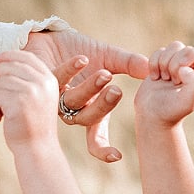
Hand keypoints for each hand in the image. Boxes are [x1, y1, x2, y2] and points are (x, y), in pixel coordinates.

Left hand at [0, 49, 65, 151]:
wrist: (37, 148)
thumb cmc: (32, 126)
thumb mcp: (37, 98)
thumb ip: (28, 81)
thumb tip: (2, 65)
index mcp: (49, 80)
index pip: (28, 58)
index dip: (10, 55)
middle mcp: (42, 83)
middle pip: (11, 67)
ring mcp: (31, 92)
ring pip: (1, 82)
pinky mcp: (18, 102)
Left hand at [22, 28, 149, 163]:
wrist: (50, 36)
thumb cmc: (81, 50)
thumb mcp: (109, 57)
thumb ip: (130, 63)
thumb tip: (150, 69)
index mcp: (90, 108)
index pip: (96, 135)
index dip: (103, 148)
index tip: (116, 156)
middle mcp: (72, 107)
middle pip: (86, 117)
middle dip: (103, 106)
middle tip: (116, 91)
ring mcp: (56, 96)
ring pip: (72, 101)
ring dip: (90, 89)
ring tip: (105, 74)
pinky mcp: (43, 80)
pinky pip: (57, 79)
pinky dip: (70, 70)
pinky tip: (81, 59)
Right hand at [135, 42, 193, 126]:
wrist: (151, 116)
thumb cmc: (171, 111)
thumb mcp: (188, 102)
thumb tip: (185, 67)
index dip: (192, 57)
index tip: (181, 71)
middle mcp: (192, 68)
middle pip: (186, 49)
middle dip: (174, 64)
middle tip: (172, 81)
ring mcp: (177, 65)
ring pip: (173, 47)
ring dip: (164, 62)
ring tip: (164, 79)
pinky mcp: (161, 64)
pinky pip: (159, 52)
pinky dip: (153, 63)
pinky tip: (155, 78)